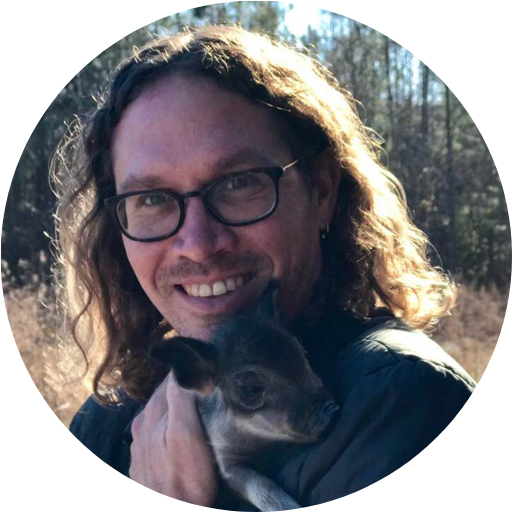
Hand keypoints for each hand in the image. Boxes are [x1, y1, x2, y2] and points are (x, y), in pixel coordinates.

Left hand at [129, 373, 217, 505]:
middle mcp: (142, 424)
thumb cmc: (186, 480)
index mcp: (152, 413)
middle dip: (185, 384)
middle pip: (166, 393)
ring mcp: (141, 445)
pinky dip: (172, 425)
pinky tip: (183, 432)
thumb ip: (181, 397)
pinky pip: (159, 432)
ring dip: (178, 405)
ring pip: (162, 413)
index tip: (211, 364)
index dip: (191, 369)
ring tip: (200, 404)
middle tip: (209, 381)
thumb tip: (183, 363)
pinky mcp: (144, 463)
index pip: (173, 378)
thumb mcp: (187, 433)